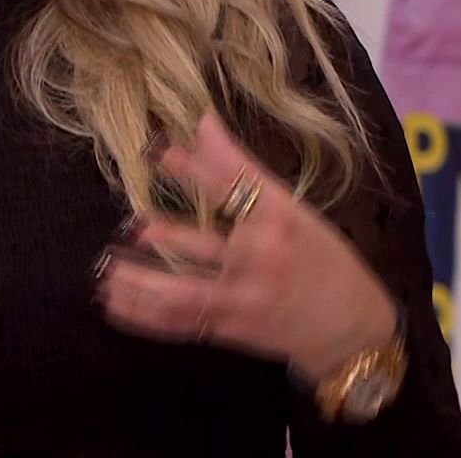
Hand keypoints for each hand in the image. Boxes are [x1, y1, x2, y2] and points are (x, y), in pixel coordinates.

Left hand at [95, 114, 399, 382]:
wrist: (352, 329)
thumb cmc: (326, 263)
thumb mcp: (298, 214)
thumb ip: (252, 179)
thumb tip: (205, 130)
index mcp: (284, 219)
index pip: (235, 184)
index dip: (196, 165)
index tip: (160, 150)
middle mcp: (263, 258)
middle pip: (206, 242)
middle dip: (165, 233)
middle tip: (130, 219)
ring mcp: (245, 298)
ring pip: (184, 292)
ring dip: (142, 283)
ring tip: (108, 269)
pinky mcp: (232, 329)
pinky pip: (181, 323)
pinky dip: (145, 316)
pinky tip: (116, 304)